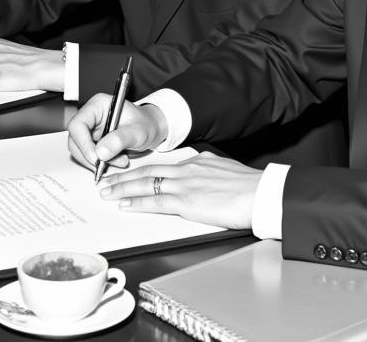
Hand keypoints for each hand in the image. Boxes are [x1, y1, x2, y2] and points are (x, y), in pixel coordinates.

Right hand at [67, 94, 168, 171]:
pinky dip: (100, 163)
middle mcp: (91, 116)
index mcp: (98, 105)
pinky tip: (117, 161)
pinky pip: (88, 156)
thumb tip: (100, 153)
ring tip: (120, 161)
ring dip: (97, 162)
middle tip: (107, 165)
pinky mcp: (93, 141)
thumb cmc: (146, 124)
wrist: (152, 129)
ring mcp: (91, 129)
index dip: (83, 143)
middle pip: (75, 140)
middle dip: (90, 156)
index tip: (95, 158)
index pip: (78, 124)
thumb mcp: (137, 131)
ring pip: (80, 151)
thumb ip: (120, 139)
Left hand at [99, 152, 260, 229]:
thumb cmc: (249, 185)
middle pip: (148, 171)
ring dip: (123, 189)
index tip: (129, 172)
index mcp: (197, 161)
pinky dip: (138, 203)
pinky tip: (125, 205)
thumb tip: (203, 177)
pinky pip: (156, 202)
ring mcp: (185, 185)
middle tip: (106, 180)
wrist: (260, 192)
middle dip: (124, 177)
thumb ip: (209, 172)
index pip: (163, 165)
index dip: (142, 169)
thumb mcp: (225, 170)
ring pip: (146, 184)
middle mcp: (187, 169)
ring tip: (107, 192)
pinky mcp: (187, 202)